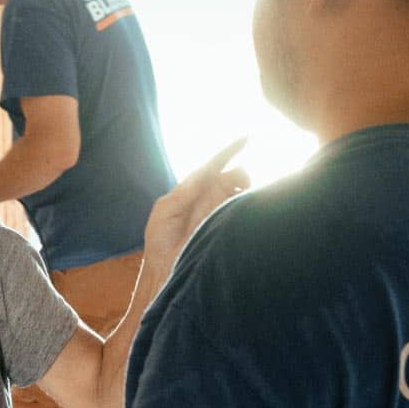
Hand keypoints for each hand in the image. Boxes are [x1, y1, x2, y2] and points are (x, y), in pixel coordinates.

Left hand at [142, 138, 249, 271]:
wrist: (166, 268)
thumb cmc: (160, 239)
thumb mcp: (165, 210)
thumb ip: (183, 193)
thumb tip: (201, 176)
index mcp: (193, 190)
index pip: (212, 166)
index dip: (228, 152)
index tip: (245, 139)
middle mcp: (209, 197)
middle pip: (231, 177)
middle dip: (240, 176)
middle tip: (242, 186)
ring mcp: (219, 212)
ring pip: (240, 192)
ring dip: (245, 191)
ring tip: (242, 200)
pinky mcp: (226, 226)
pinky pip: (242, 212)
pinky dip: (247, 207)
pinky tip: (246, 210)